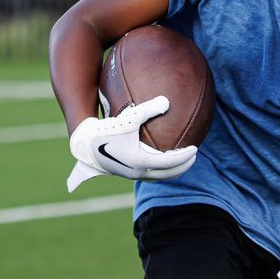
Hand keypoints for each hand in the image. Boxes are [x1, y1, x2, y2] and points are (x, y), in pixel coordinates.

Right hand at [66, 96, 197, 191]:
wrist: (84, 144)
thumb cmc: (106, 129)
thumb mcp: (128, 117)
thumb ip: (148, 109)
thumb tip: (167, 101)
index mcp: (140, 161)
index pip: (170, 162)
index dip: (185, 156)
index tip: (196, 148)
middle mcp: (138, 172)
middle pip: (168, 174)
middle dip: (183, 166)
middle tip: (194, 156)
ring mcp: (132, 174)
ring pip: (159, 177)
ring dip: (172, 170)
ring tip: (182, 160)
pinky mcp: (127, 173)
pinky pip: (150, 174)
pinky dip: (161, 169)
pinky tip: (162, 158)